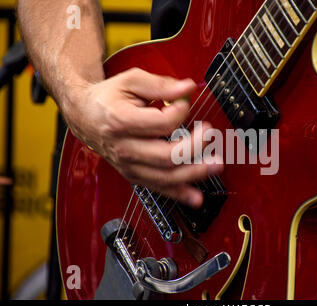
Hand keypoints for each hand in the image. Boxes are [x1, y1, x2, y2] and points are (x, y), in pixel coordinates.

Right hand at [62, 68, 222, 207]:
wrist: (84, 116)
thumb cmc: (108, 98)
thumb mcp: (131, 81)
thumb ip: (160, 85)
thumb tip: (188, 87)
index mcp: (121, 121)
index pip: (161, 123)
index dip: (180, 111)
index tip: (184, 103)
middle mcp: (124, 148)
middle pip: (167, 156)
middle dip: (196, 147)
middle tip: (211, 135)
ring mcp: (129, 165)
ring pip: (166, 176)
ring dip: (194, 173)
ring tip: (216, 165)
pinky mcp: (134, 175)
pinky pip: (159, 188)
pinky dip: (179, 193)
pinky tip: (196, 197)